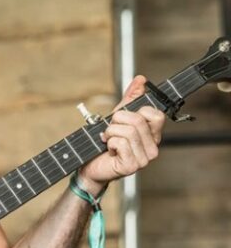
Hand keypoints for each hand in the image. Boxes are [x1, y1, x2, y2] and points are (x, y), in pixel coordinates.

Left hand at [78, 75, 165, 193]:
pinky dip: (109, 143)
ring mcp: (144, 159)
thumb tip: (141, 80)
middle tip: (110, 131)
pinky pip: (119, 143)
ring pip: (128, 131)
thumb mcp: (117, 118)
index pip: (156, 115)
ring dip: (111, 133)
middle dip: (116, 121)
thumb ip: (131, 99)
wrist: (90, 166)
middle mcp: (152, 147)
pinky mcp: (132, 166)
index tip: (123, 119)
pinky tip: (109, 150)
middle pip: (138, 120)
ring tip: (108, 141)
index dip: (136, 112)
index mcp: (153, 135)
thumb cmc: (105, 144)